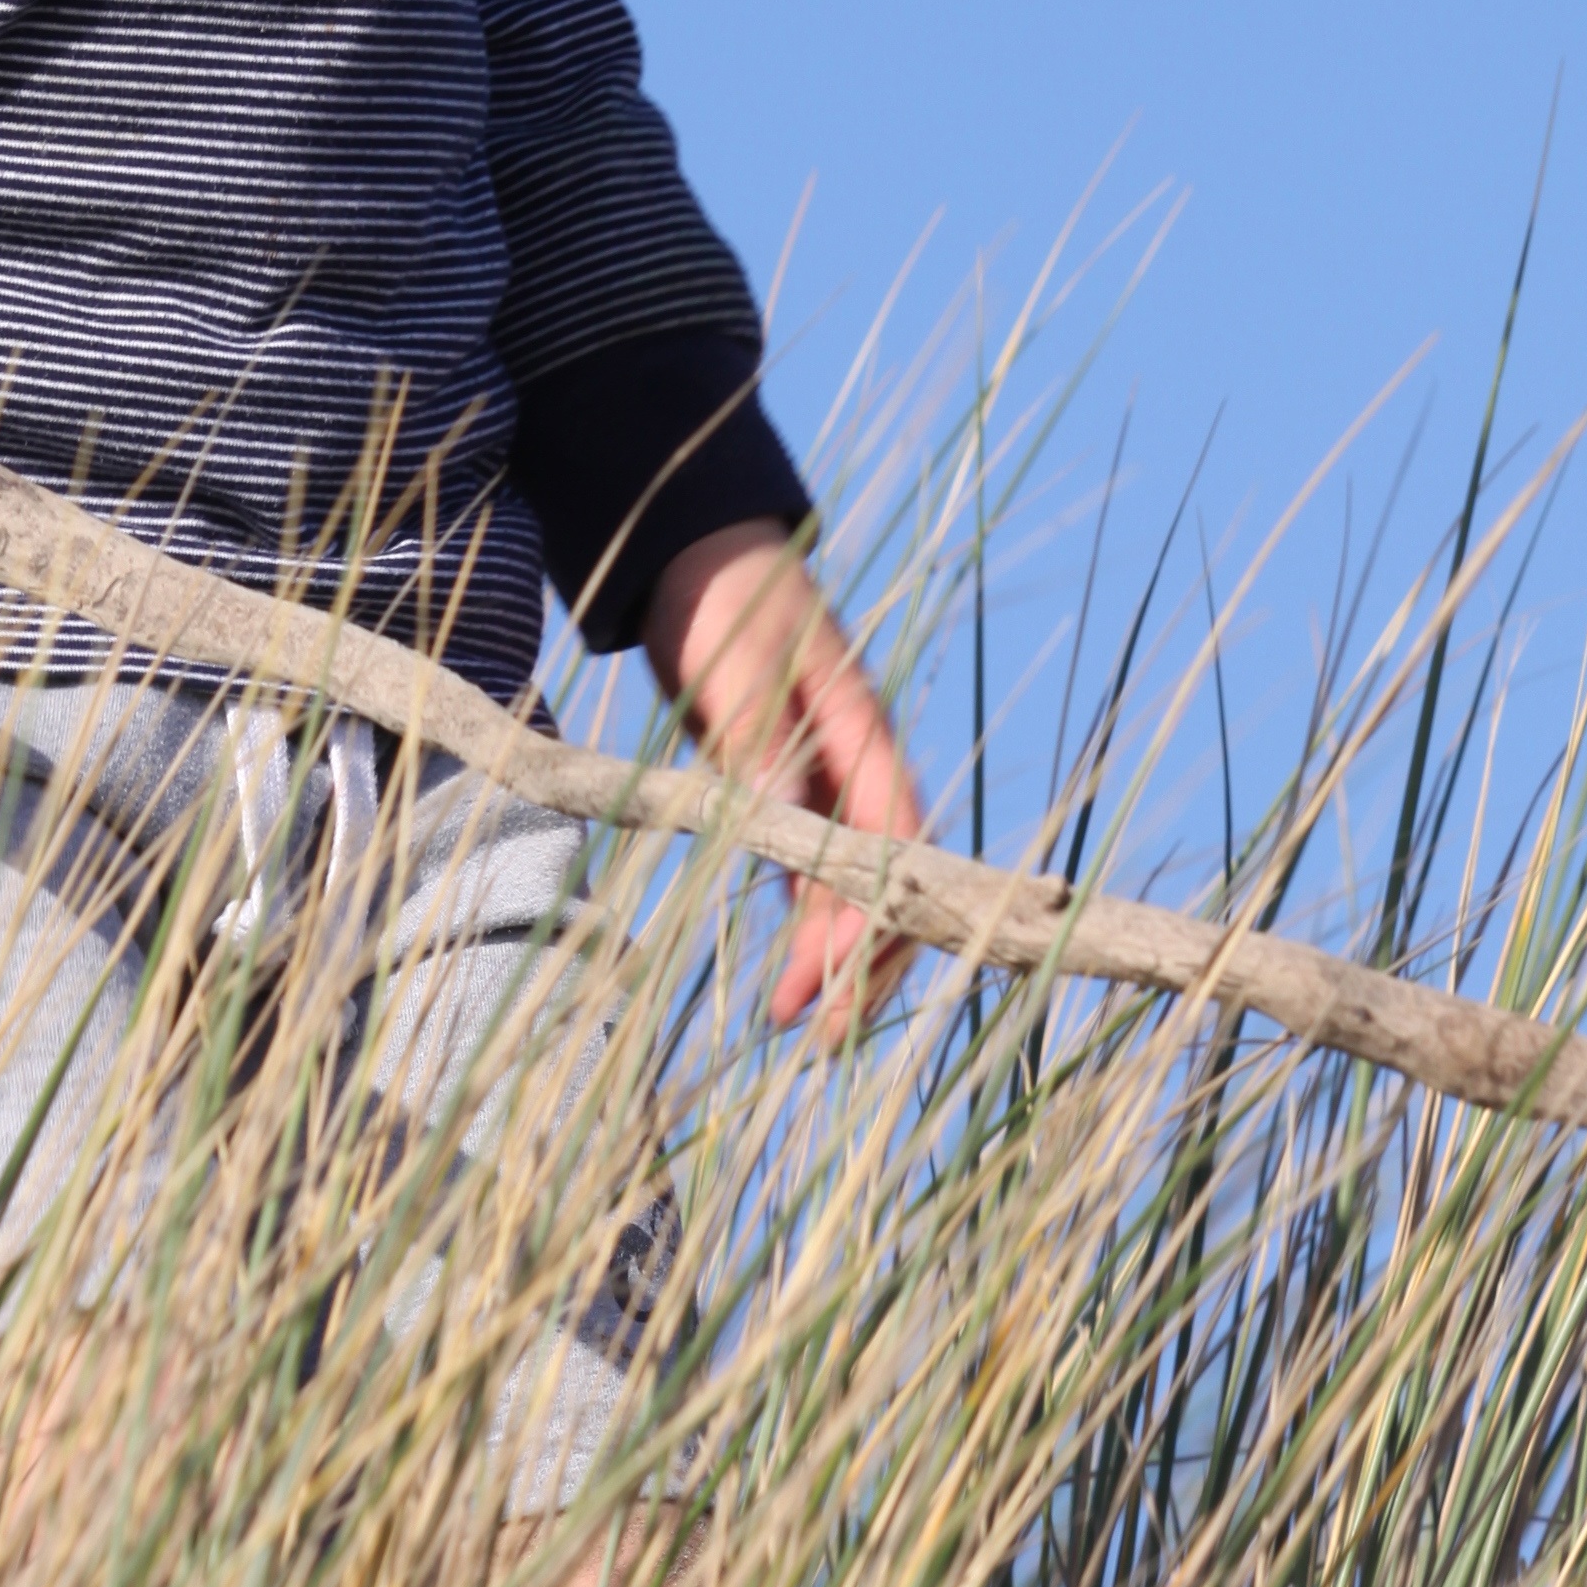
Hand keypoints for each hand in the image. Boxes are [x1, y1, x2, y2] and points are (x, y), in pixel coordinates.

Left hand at [642, 521, 925, 1032]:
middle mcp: (858, 764)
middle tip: (819, 1038)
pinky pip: (815, 867)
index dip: (873, 916)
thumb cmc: (725, 597)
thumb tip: (779, 823)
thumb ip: (761, 743)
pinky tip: (794, 972)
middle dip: (863, 961)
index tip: (826, 979)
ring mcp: (826, 777)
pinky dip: (809, 919)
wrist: (692, 549)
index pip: (894, 844)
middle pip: (887, 879)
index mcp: (863, 732)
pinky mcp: (788, 784)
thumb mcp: (739, 667)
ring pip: (853, 883)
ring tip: (804, 1028)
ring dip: (837, 953)